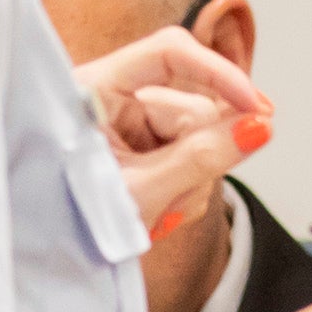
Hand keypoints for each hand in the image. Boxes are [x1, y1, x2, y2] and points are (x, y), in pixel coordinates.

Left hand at [77, 26, 270, 238]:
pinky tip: (165, 206)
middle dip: (200, 151)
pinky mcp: (148, 146)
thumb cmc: (70, 222)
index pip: (170, 54)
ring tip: (162, 210)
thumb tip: (259, 127)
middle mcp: (114, 98)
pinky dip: (188, 184)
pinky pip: (193, 154)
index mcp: (93, 90)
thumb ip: (200, 159)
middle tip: (184, 192)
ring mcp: (133, 124)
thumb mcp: (139, 192)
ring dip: (193, 177)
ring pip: (199, 134)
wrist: (52, 257)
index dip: (219, 74)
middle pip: (191, 103)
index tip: (256, 108)